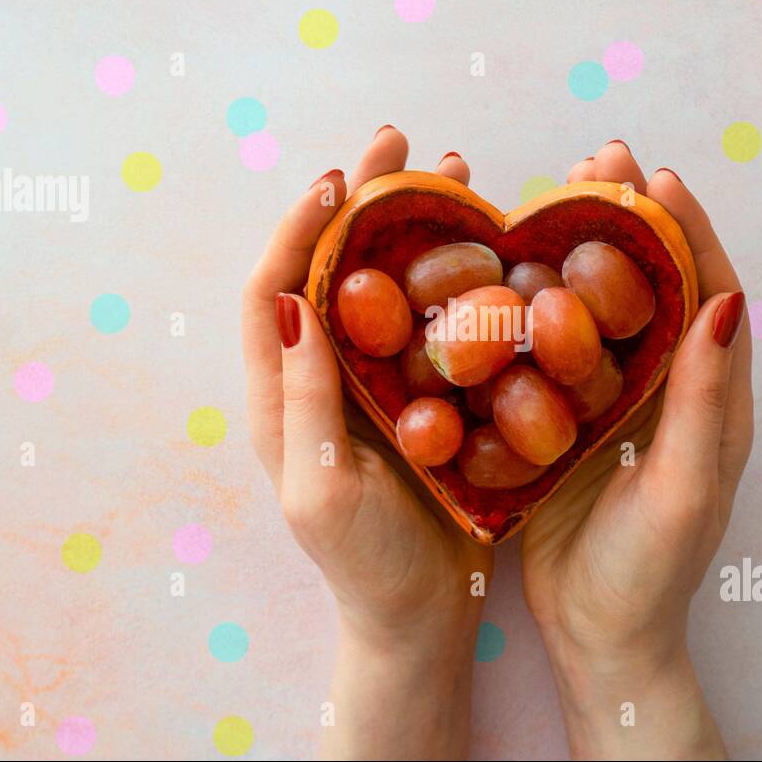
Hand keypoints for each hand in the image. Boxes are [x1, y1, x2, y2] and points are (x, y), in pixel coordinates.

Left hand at [241, 127, 492, 758]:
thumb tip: (287, 298)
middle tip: (403, 142)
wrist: (418, 619)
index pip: (270, 291)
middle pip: (326, 269)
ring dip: (410, 225)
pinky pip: (427, 321)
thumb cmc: (367, 567)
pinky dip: (450, 276)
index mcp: (280, 398)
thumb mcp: (324, 490)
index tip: (340, 179)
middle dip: (359, 200)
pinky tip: (490, 247)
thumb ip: (305, 399)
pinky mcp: (417, 398)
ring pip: (381, 285)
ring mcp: (372, 385)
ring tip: (454, 172)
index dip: (297, 228)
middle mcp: (321, 379)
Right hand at [520, 140, 753, 758]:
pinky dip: (532, 304)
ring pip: (600, 306)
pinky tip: (499, 272)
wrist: (601, 637)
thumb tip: (725, 300)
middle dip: (631, 216)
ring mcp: (613, 402)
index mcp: (711, 399)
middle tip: (599, 156)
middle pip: (654, 282)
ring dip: (579, 248)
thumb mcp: (685, 488)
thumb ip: (703, 398)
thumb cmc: (653, 572)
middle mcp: (665, 389)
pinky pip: (551, 348)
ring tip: (547, 190)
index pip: (711, 292)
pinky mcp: (564, 423)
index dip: (689, 229)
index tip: (657, 175)